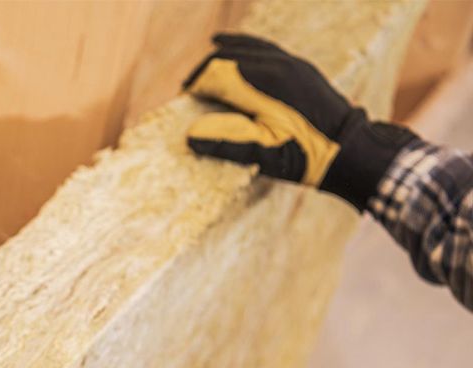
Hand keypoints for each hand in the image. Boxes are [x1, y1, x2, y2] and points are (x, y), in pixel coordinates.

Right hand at [183, 33, 415, 208]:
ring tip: (203, 68)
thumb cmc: (306, 155)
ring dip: (222, 55)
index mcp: (266, 83)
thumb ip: (227, 141)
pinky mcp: (300, 67)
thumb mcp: (264, 154)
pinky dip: (243, 47)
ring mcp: (292, 62)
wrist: (351, 149)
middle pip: (229, 56)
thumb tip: (190, 135)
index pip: (218, 72)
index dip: (196, 83)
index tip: (183, 99)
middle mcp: (278, 64)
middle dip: (205, 70)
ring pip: (247, 47)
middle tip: (188, 89)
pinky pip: (264, 48)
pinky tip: (232, 45)